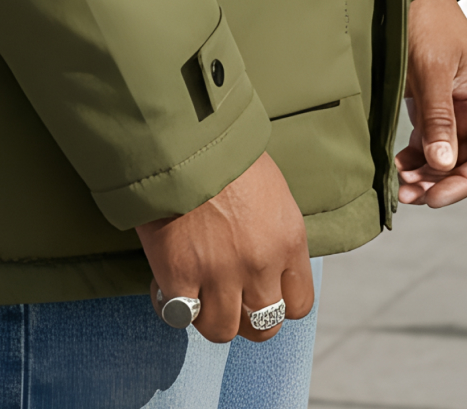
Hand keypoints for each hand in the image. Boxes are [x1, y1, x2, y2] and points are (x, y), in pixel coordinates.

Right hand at [136, 151, 312, 344]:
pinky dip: (175, 306)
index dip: (279, 302)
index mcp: (288, 240)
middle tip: (228, 299)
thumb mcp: (271, 190)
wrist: (181, 135)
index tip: (261, 291)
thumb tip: (268, 261)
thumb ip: (274, 233)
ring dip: (210, 316)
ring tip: (197, 294)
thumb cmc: (225, 153)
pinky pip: (182, 315)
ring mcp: (220, 273)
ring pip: (223, 330)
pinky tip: (168, 287)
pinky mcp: (179, 275)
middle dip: (246, 318)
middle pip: (264, 326)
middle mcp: (260, 264)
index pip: (299, 304)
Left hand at [396, 0, 466, 207]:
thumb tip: (442, 164)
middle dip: (440, 183)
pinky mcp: (432, 106)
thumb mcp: (432, 69)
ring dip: (426, 177)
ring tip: (400, 188)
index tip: (436, 197)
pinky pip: (428, 143)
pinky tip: (397, 169)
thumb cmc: (426, 22)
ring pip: (445, 157)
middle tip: (409, 196)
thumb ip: (439, 117)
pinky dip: (414, 160)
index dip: (466, 182)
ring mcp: (454, 108)